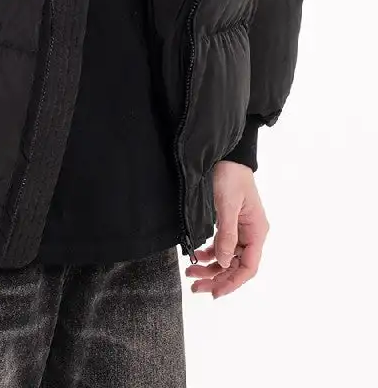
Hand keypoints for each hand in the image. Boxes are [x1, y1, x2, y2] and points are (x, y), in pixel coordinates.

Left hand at [185, 160, 268, 298]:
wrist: (226, 156)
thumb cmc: (230, 176)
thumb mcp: (227, 205)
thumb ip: (226, 234)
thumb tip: (221, 262)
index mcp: (256, 231)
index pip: (248, 267)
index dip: (233, 282)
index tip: (216, 292)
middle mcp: (251, 234)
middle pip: (236, 266)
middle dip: (217, 278)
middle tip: (195, 288)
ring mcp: (241, 230)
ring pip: (227, 259)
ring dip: (211, 268)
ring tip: (191, 274)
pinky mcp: (230, 225)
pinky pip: (222, 246)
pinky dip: (210, 254)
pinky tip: (197, 257)